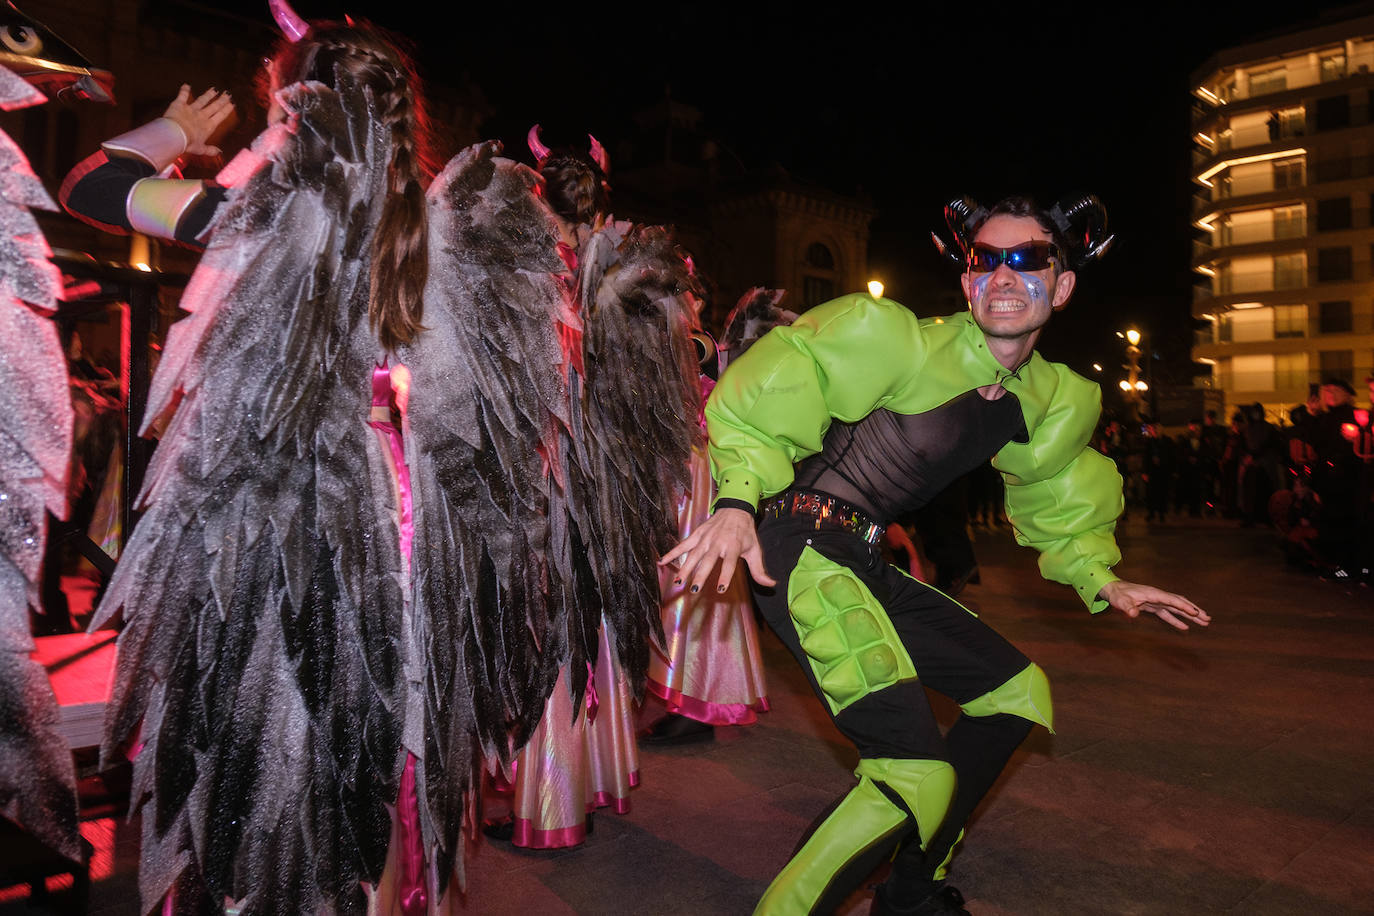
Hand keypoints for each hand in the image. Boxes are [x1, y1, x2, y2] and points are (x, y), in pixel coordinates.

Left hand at [163, 85, 234, 156]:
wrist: (175, 135)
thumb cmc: (188, 143)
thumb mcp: (200, 149)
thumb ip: (210, 150)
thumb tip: (220, 152)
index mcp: (208, 126)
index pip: (220, 116)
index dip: (226, 110)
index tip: (232, 104)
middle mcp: (202, 116)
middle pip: (214, 107)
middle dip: (222, 100)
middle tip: (228, 94)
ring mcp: (191, 109)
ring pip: (202, 100)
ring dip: (208, 95)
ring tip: (214, 90)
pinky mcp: (180, 105)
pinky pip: (183, 96)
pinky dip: (184, 90)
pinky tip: (186, 85)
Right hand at [657, 507, 775, 594]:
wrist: (735, 508)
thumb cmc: (745, 532)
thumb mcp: (755, 549)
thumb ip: (759, 570)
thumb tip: (771, 585)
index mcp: (732, 546)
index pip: (728, 563)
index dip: (725, 576)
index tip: (720, 588)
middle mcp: (717, 542)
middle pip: (707, 560)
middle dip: (700, 574)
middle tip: (694, 588)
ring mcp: (705, 538)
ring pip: (693, 554)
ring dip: (685, 567)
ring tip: (678, 581)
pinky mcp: (697, 534)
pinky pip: (682, 545)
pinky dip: (672, 552)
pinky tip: (661, 562)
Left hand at [1099, 579, 1209, 631]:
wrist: (1112, 590)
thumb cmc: (1117, 595)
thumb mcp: (1120, 601)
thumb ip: (1127, 607)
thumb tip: (1133, 614)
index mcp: (1154, 594)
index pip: (1173, 600)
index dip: (1184, 606)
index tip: (1195, 613)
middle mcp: (1158, 596)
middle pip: (1180, 603)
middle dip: (1194, 610)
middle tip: (1207, 618)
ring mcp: (1156, 601)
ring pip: (1177, 608)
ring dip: (1190, 615)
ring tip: (1204, 622)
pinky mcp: (1153, 606)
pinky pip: (1168, 614)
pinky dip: (1177, 620)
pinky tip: (1185, 627)